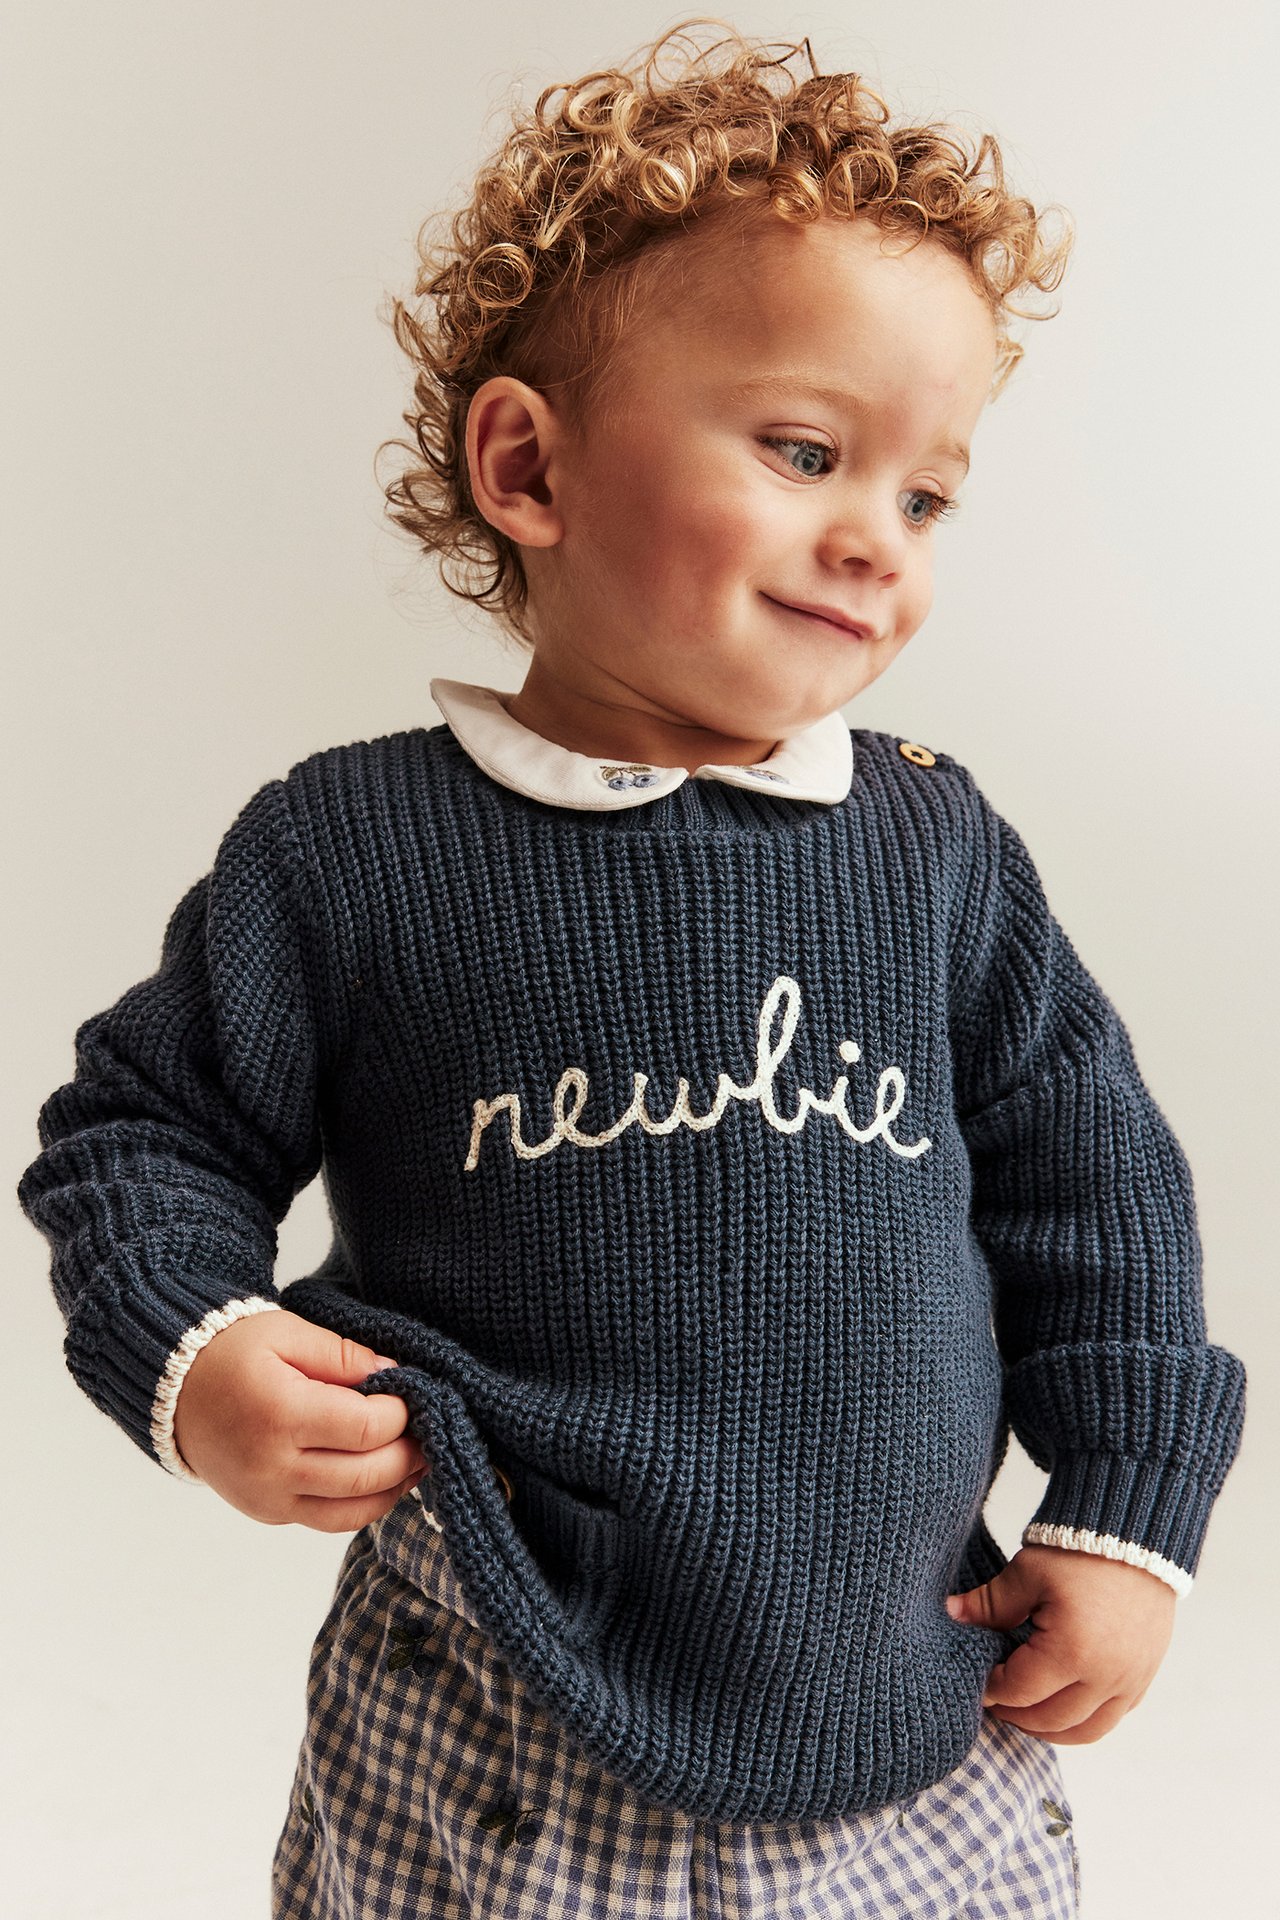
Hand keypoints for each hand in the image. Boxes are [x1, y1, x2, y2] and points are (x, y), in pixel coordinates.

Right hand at [171, 1308, 429, 1531]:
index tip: (412, 1393)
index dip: (401, 1413)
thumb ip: (345, 1355)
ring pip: (352, 1511)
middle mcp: (272, 1466)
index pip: (366, 1428)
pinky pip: (327, 1519)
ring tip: (417, 1459)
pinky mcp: (266, 1512)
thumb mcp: (288, 1332)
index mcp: (280, 1414)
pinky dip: (362, 1503)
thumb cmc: (231, 1351)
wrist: (172, 1388)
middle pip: (366, 1476)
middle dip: (409, 1454)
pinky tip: (382, 1476)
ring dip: (394, 1488)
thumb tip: (394, 1376)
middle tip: (429, 1429)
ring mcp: (267, 1497)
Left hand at [944, 1541, 1176, 1742]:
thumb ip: (988, 1603)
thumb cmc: (1078, 1551)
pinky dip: (1082, 1721)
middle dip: (1016, 1715)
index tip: (977, 1679)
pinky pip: (1112, 1718)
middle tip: (995, 1700)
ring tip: (1024, 1711)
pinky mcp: (1143, 1676)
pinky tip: (1061, 1704)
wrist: (1134, 1535)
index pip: (1020, 1691)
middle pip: (1050, 1720)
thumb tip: (951, 1614)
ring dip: (1049, 1728)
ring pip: (1085, 1731)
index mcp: (1072, 1652)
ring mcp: (1130, 1681)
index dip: (992, 1689)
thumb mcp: (1026, 1573)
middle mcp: (1106, 1677)